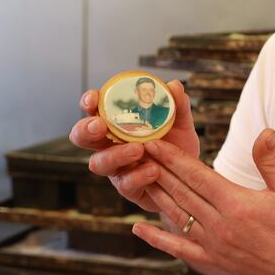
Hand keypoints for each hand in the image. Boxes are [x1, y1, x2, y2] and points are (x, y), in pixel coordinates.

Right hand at [68, 80, 199, 211]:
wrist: (191, 177)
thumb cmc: (177, 145)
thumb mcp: (181, 123)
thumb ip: (177, 105)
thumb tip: (174, 86)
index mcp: (118, 124)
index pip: (95, 110)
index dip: (88, 103)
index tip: (93, 99)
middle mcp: (110, 145)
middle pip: (82, 137)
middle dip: (85, 130)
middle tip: (100, 126)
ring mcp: (116, 168)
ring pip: (98, 163)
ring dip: (115, 154)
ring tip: (138, 149)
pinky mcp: (128, 188)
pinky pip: (124, 184)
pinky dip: (137, 176)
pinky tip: (153, 170)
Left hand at [132, 129, 274, 274]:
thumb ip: (271, 160)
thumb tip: (266, 131)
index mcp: (236, 203)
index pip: (196, 175)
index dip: (173, 158)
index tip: (155, 143)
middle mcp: (219, 224)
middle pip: (181, 192)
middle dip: (158, 170)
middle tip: (139, 152)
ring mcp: (214, 244)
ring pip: (177, 216)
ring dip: (156, 196)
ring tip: (138, 178)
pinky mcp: (214, 260)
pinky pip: (180, 249)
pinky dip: (158, 239)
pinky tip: (140, 229)